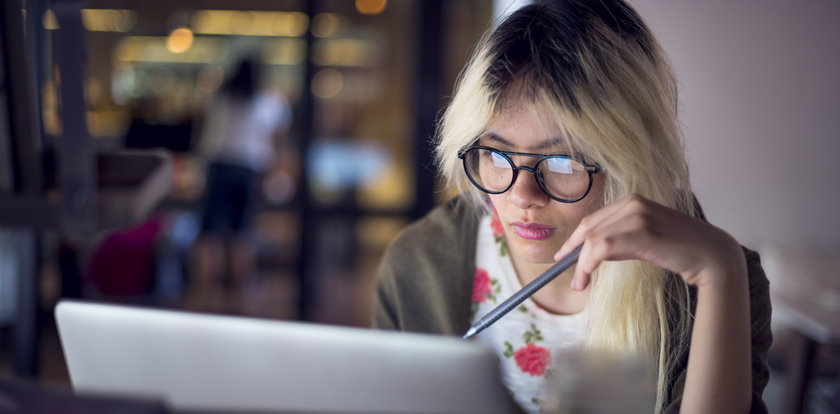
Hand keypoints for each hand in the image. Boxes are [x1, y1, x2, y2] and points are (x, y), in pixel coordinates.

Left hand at [554, 194, 745, 290]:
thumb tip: (595, 252)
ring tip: (579, 283)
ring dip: (581, 263)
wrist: (712, 254)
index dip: (575, 238)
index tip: (563, 254)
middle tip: (566, 273)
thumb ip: (622, 238)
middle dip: (573, 251)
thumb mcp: (645, 238)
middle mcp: (633, 203)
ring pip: (593, 238)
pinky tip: (587, 277)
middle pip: (589, 228)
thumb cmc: (680, 250)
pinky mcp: (642, 232)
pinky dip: (589, 264)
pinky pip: (602, 248)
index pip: (593, 219)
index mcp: (633, 201)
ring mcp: (637, 215)